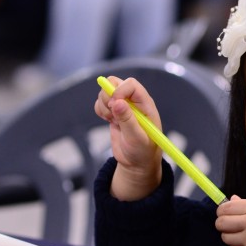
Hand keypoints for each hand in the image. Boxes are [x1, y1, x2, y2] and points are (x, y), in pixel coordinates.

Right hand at [94, 76, 162, 199]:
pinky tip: (109, 121)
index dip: (120, 90)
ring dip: (104, 105)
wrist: (137, 162)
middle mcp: (134, 101)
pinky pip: (101, 103)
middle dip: (108, 96)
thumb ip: (128, 120)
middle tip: (111, 113)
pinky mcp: (114, 112)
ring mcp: (123, 106)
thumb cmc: (143, 151)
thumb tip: (118, 102)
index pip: (131, 84)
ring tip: (112, 120)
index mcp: (145, 104)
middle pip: (115, 83)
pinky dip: (100, 110)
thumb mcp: (137, 138)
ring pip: (106, 93)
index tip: (115, 104)